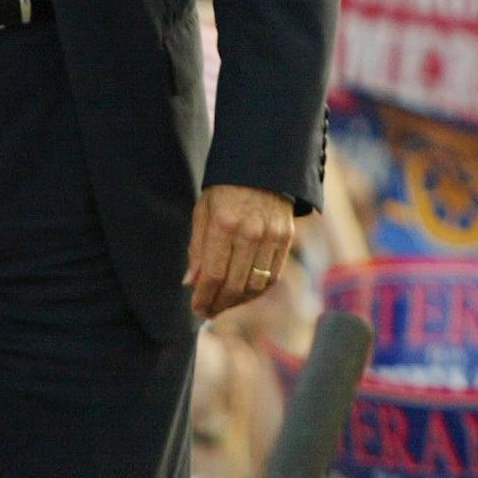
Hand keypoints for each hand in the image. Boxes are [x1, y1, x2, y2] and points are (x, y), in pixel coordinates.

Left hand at [184, 183, 294, 319]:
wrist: (261, 166)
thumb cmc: (225, 189)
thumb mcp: (203, 211)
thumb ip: (198, 248)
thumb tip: (191, 283)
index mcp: (224, 223)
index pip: (214, 273)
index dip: (204, 296)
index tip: (196, 308)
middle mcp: (250, 231)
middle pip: (234, 284)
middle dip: (219, 304)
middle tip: (208, 312)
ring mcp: (272, 235)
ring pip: (255, 286)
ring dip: (237, 301)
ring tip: (223, 305)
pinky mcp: (286, 238)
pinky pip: (272, 277)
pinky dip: (257, 291)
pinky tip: (243, 294)